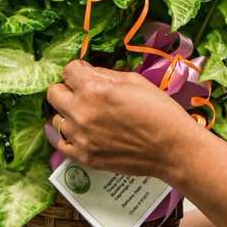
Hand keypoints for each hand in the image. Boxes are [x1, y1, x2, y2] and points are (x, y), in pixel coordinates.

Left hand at [45, 59, 193, 179]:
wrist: (172, 149)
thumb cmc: (160, 112)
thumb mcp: (135, 81)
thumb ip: (105, 74)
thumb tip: (88, 72)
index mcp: (94, 89)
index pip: (68, 70)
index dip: (78, 70)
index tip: (86, 75)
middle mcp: (81, 112)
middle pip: (53, 93)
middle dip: (67, 89)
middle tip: (83, 94)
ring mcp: (80, 137)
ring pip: (55, 119)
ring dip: (68, 114)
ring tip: (87, 116)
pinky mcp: (84, 157)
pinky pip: (61, 143)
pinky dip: (69, 137)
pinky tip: (83, 134)